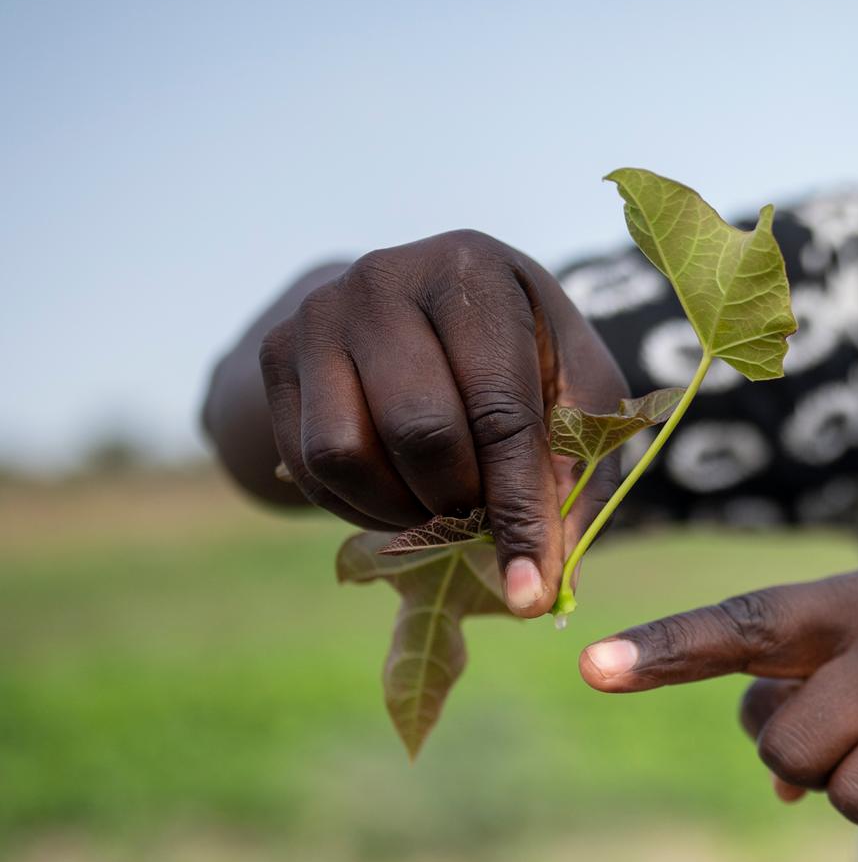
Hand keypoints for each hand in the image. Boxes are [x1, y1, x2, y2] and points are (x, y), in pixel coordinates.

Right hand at [257, 230, 628, 615]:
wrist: (424, 302)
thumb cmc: (521, 351)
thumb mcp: (574, 389)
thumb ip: (577, 473)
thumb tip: (545, 581)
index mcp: (474, 273)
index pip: (500, 411)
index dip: (518, 508)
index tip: (532, 589)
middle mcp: (386, 278)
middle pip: (420, 433)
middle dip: (460, 505)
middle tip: (485, 524)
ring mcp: (320, 313)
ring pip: (346, 454)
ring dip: (403, 512)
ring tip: (444, 507)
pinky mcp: (276, 353)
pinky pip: (308, 465)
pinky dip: (359, 507)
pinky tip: (400, 495)